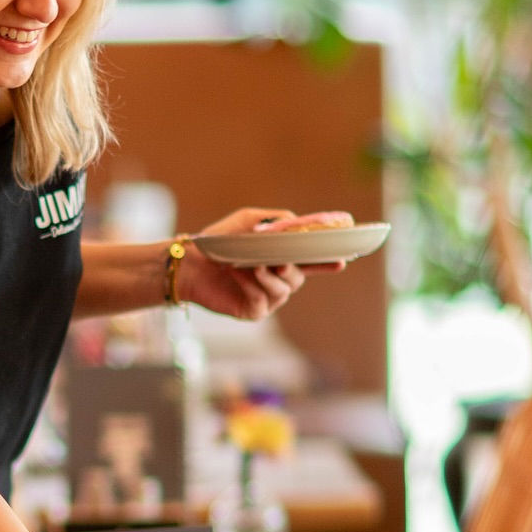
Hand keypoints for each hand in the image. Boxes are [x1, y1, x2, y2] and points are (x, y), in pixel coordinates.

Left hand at [175, 208, 342, 321]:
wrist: (189, 263)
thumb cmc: (219, 241)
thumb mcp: (249, 221)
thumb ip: (278, 221)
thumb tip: (299, 224)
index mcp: (280, 258)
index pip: (309, 261)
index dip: (326, 262)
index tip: (342, 260)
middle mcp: (277, 280)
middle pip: (299, 277)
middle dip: (291, 267)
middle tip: (279, 261)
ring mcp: (267, 297)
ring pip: (285, 289)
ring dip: (267, 275)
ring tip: (249, 264)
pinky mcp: (254, 311)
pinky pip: (263, 298)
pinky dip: (251, 284)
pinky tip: (236, 273)